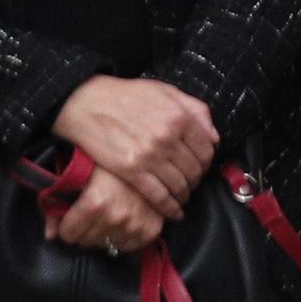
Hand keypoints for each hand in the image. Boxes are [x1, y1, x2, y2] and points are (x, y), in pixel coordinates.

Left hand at [49, 164, 173, 252]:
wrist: (143, 153)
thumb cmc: (106, 159)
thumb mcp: (77, 172)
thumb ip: (56, 203)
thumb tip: (49, 236)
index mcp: (96, 202)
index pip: (69, 234)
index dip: (66, 224)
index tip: (70, 216)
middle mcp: (117, 216)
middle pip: (86, 241)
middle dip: (83, 229)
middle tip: (88, 213)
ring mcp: (136, 224)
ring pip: (106, 245)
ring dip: (102, 234)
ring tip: (105, 215)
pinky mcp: (152, 229)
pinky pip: (128, 246)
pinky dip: (122, 237)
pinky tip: (120, 221)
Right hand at [53, 75, 216, 215]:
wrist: (87, 104)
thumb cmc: (125, 96)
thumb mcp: (164, 90)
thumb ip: (194, 109)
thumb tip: (213, 136)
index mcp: (178, 116)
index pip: (206, 150)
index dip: (206, 163)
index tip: (200, 167)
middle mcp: (168, 137)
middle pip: (195, 171)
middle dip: (195, 180)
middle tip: (190, 183)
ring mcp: (150, 156)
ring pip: (180, 186)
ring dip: (184, 195)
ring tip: (181, 196)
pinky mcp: (132, 171)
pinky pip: (159, 196)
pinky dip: (169, 208)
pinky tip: (172, 211)